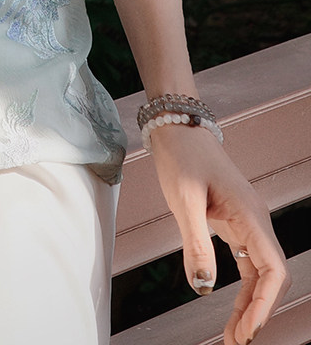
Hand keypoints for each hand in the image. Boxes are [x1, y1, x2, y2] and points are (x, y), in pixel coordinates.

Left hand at [149, 122, 288, 342]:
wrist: (177, 127)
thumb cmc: (181, 156)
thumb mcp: (184, 199)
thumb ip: (195, 243)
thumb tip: (202, 288)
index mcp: (250, 215)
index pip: (273, 269)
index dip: (264, 304)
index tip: (248, 331)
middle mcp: (255, 221)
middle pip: (272, 277)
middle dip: (258, 312)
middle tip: (236, 342)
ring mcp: (247, 224)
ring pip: (260, 275)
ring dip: (250, 307)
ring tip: (233, 337)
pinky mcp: (234, 225)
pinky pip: (247, 265)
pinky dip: (242, 291)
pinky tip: (232, 312)